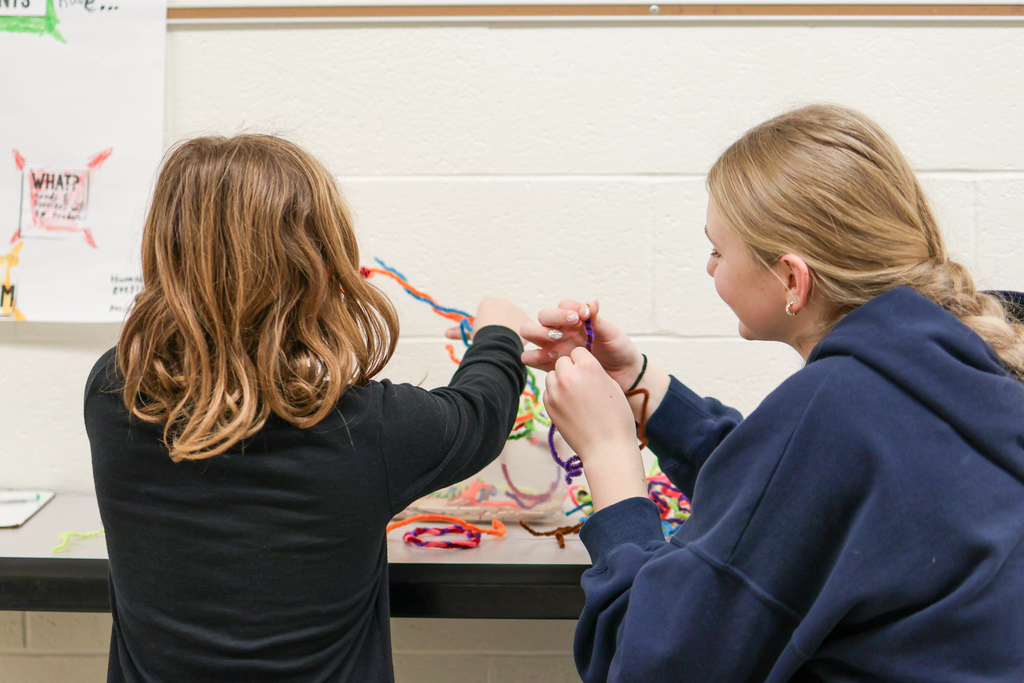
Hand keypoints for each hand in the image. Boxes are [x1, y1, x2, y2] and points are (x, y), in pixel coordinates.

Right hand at [445, 297, 530, 341]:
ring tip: (506, 341)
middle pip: (502, 314)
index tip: (486, 332)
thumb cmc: (482, 335)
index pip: (488, 311)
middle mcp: (503, 302)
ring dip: (511, 328)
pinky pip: (525, 327)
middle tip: (496, 338)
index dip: (487, 323)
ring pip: (514, 320)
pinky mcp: (527, 319)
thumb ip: (459, 331)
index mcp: (488, 302)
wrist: (498, 340)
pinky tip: (516, 343)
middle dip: (500, 324)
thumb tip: (446, 333)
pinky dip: (522, 334)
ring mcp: (517, 309)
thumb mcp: (470, 333)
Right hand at [520, 300, 643, 392]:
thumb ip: (597, 320)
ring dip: (538, 336)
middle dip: (549, 321)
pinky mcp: (550, 364)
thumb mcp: (611, 333)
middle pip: (541, 317)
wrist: (622, 374)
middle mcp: (561, 330)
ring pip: (529, 334)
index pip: (563, 305)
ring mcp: (553, 346)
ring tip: (556, 346)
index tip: (583, 316)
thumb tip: (591, 303)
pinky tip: (552, 360)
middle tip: (563, 333)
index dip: (568, 309)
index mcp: (575, 319)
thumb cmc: (617, 350)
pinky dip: (535, 358)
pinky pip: (532, 359)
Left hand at [544, 347, 647, 509]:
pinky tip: (569, 406)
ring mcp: (556, 392)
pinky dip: (556, 395)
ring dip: (560, 381)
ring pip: (552, 375)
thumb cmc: (616, 419)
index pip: (578, 352)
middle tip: (581, 384)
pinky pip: (548, 392)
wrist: (606, 448)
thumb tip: (583, 366)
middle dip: (570, 369)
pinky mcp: (548, 406)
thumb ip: (595, 372)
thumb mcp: (612, 387)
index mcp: (588, 367)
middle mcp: (568, 376)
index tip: (588, 371)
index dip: (583, 361)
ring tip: (575, 395)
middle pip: (562, 362)